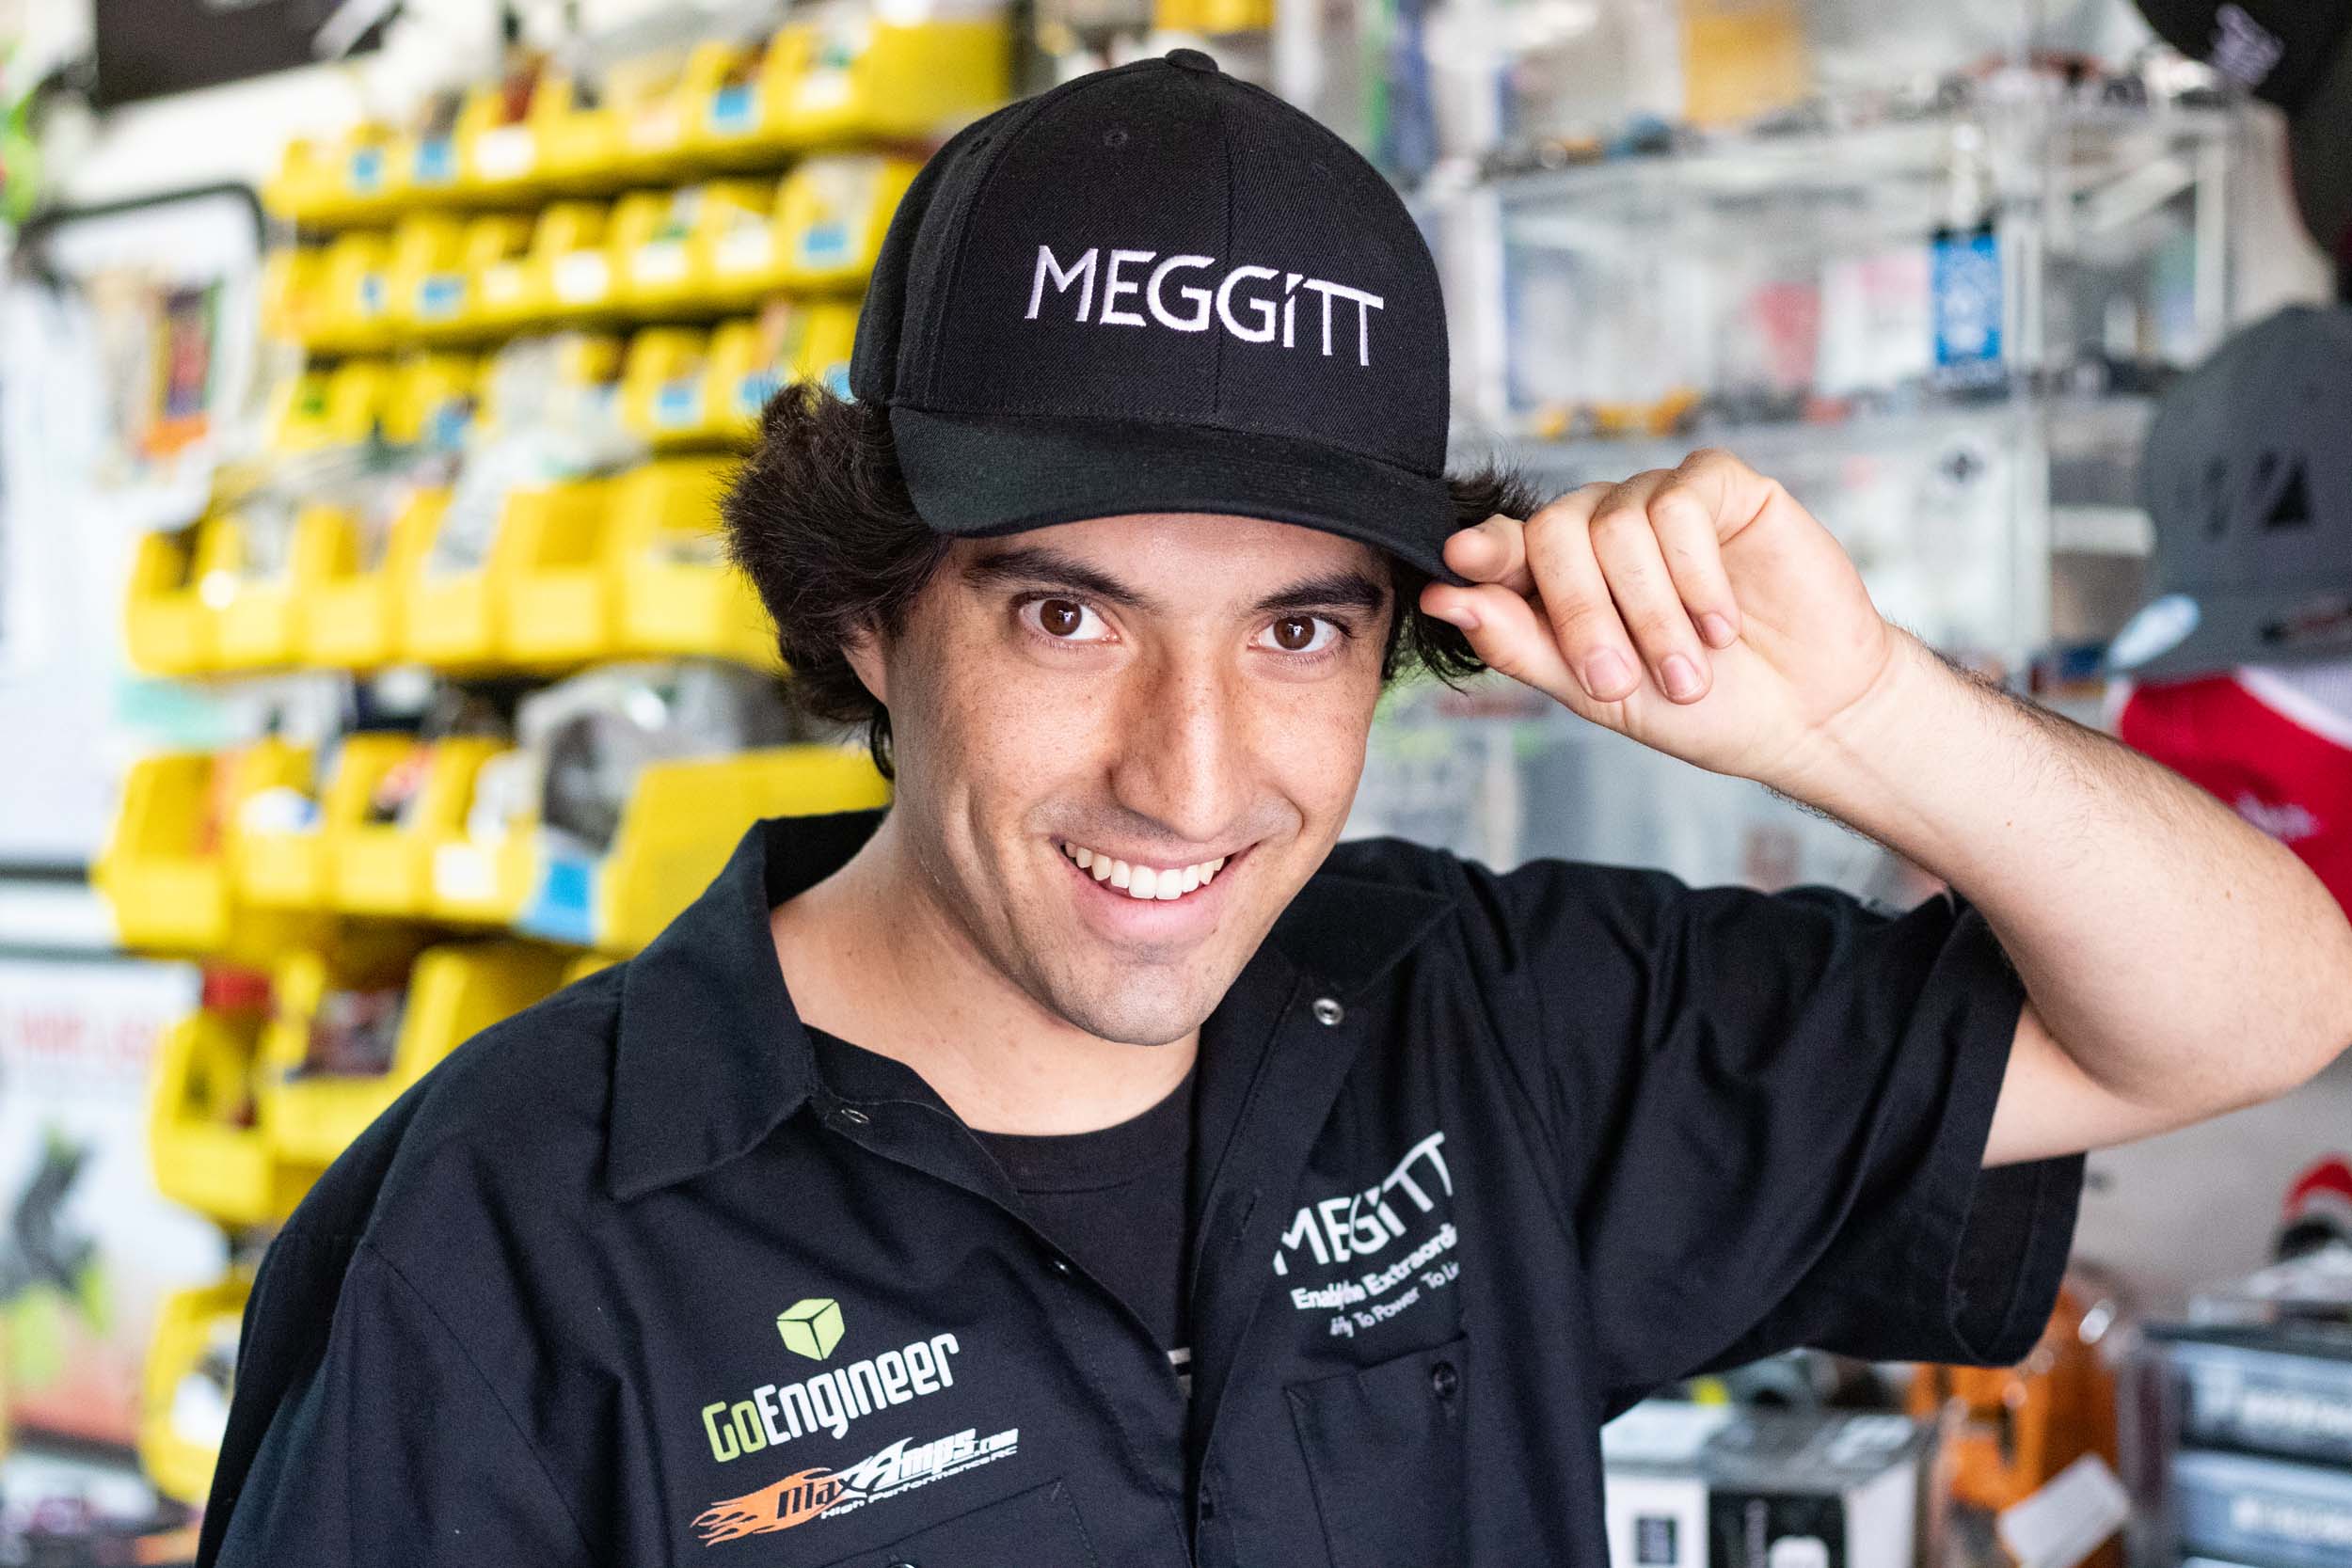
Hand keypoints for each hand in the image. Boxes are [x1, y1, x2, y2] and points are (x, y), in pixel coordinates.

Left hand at [1419, 448, 1899, 788]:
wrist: (1807, 716)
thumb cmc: (1704, 708)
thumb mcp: (1597, 693)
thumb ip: (1522, 644)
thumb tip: (1444, 597)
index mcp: (1563, 576)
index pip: (1506, 545)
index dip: (1483, 551)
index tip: (1461, 562)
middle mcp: (1605, 528)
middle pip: (1556, 532)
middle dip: (1583, 615)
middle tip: (1621, 681)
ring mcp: (1662, 502)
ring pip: (1620, 525)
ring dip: (1652, 611)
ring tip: (1690, 668)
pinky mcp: (1724, 487)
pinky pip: (1681, 503)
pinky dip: (1695, 573)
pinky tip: (1720, 621)